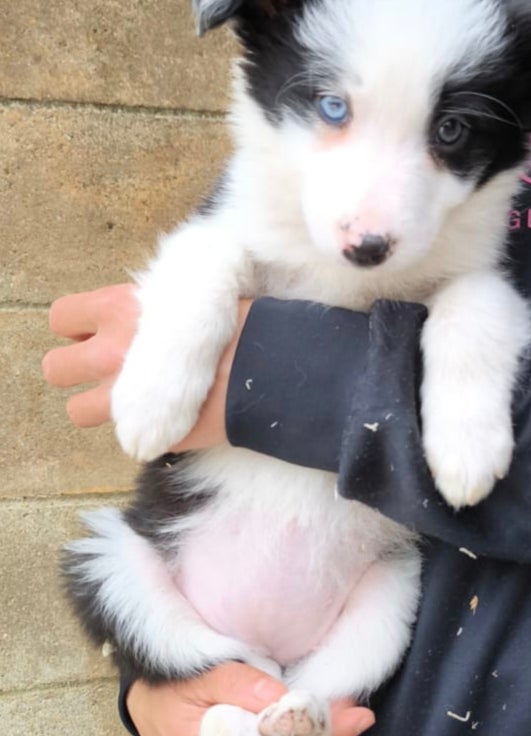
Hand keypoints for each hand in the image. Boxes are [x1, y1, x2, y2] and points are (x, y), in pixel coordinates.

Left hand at [42, 284, 251, 451]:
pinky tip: (166, 417)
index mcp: (119, 309)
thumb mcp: (187, 297)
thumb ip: (150, 311)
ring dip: (98, 408)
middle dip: (76, 371)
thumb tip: (140, 321)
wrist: (269, 366)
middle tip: (111, 371)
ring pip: (76, 410)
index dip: (77, 328)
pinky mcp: (143, 434)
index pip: (61, 317)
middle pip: (56, 368)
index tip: (101, 333)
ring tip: (131, 401)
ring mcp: (122, 398)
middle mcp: (109, 352)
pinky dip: (138, 432)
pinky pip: (122, 438)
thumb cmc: (237, 323)